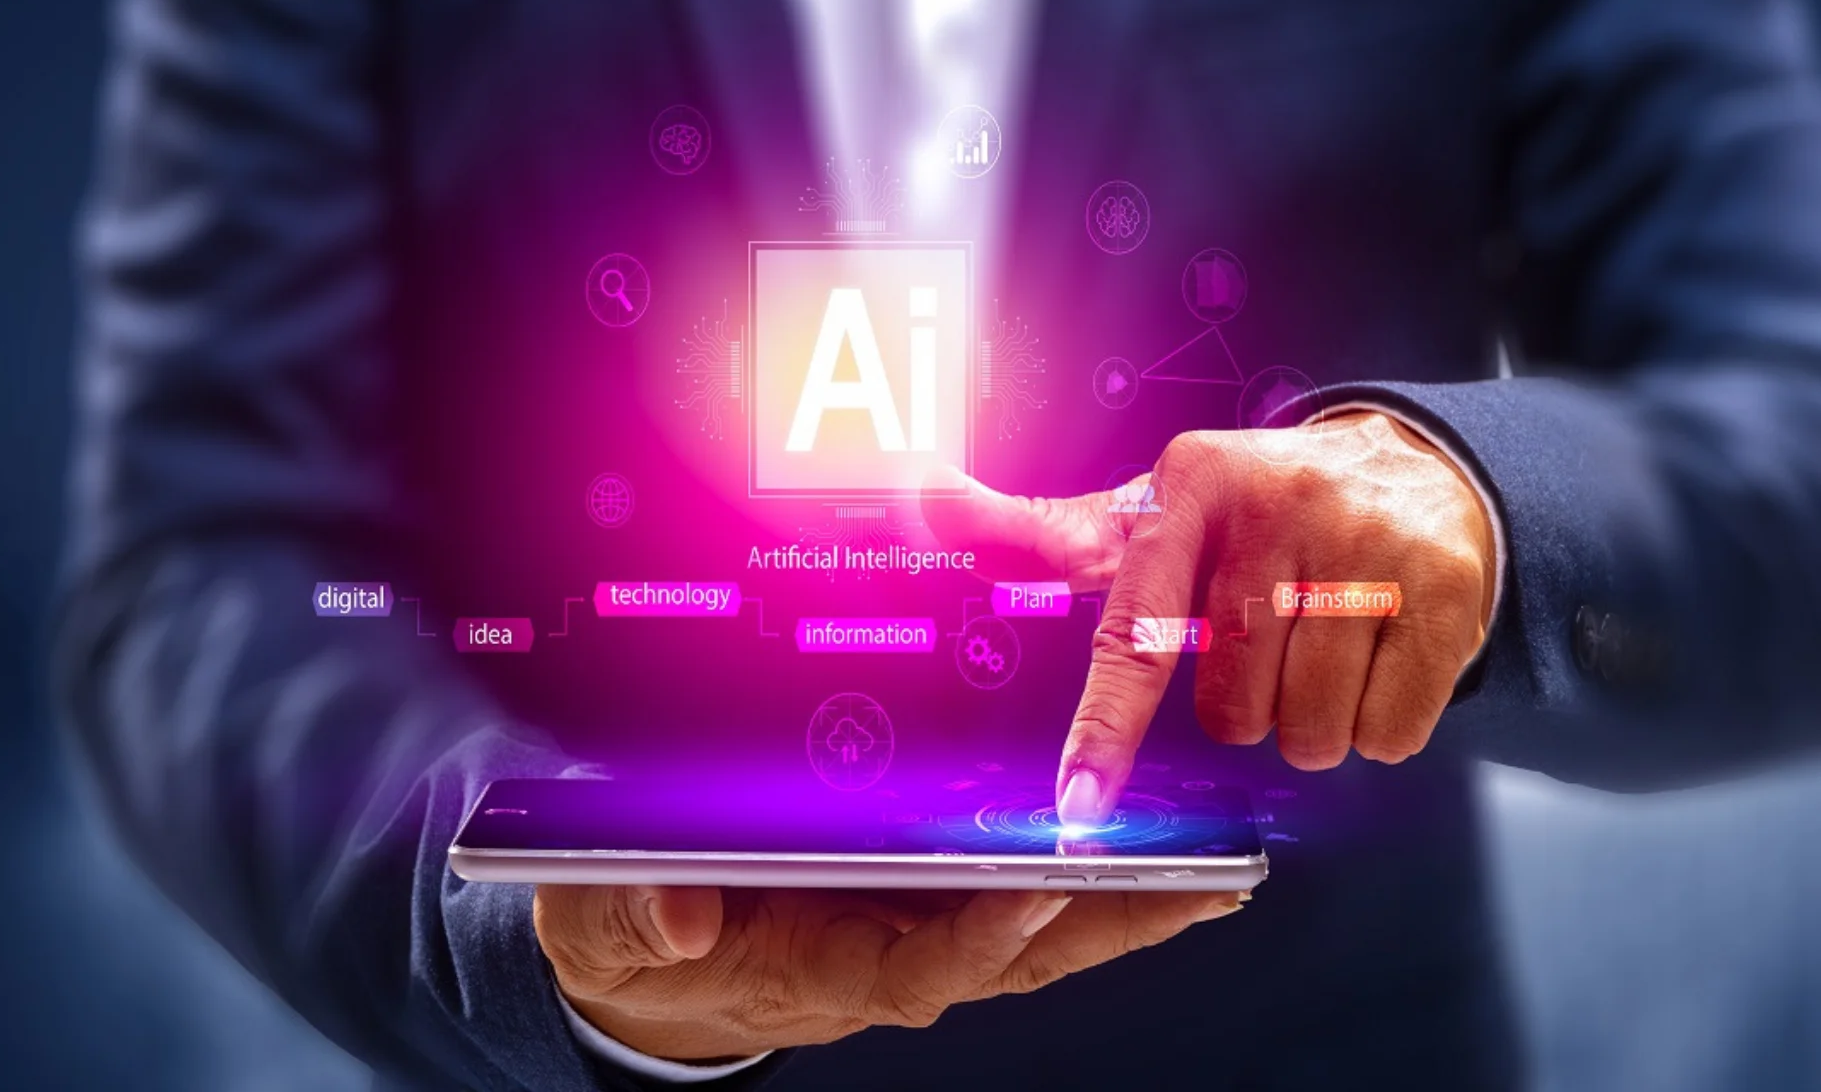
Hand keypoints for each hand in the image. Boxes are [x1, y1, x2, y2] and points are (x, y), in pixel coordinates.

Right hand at [535, 884, 1243, 1061]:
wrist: (646, 963)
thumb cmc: (631, 935)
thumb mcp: (601, 924)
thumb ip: (626, 915)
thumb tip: (672, 918)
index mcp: (822, 970)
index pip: (922, 964)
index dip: (985, 933)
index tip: (1040, 881)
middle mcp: (891, 954)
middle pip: (1023, 950)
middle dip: (1114, 918)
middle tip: (1206, 878)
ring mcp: (916, 929)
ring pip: (1042, 925)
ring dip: (1129, 900)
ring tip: (1219, 862)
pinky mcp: (924, 898)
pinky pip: (1022, 894)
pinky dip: (1093, 877)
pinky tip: (1158, 851)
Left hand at [924, 412, 1495, 823]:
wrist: (1415, 464)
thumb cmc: (1262, 508)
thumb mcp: (1160, 506)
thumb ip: (1048, 529)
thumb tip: (927, 501)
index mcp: (1192, 486)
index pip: (1137, 633)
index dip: (1106, 729)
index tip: (1080, 806)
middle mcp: (1280, 506)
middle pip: (1233, 707)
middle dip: (1246, 708)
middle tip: (1265, 653)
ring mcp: (1370, 546)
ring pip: (1312, 729)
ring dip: (1313, 723)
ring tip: (1321, 653)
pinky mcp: (1445, 591)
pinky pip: (1389, 731)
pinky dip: (1379, 725)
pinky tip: (1376, 662)